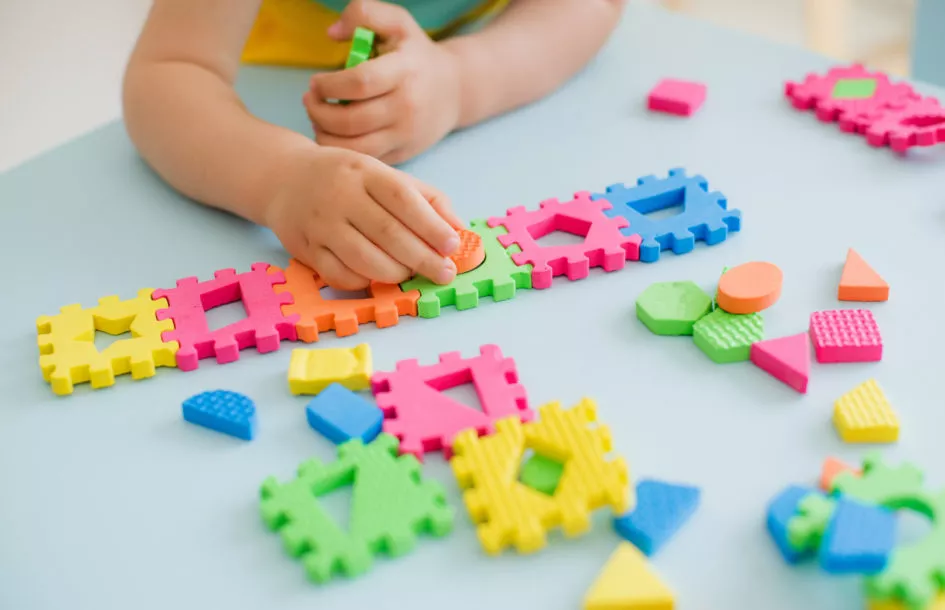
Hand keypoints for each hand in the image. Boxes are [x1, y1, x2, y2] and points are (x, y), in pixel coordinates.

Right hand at [265, 144, 462, 289]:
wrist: (286, 178)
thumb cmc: (349, 179)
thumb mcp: (386, 175)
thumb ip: (426, 200)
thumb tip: (459, 230)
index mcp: (366, 172)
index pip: (403, 199)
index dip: (431, 226)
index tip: (452, 246)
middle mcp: (340, 195)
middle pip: (387, 233)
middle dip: (422, 258)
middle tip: (444, 273)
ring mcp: (320, 224)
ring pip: (363, 258)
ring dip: (395, 273)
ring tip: (412, 273)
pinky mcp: (304, 248)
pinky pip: (339, 275)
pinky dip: (364, 282)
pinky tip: (379, 277)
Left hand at [302, 0, 461, 164]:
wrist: (455, 90)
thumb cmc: (416, 54)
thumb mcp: (397, 22)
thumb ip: (363, 13)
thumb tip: (332, 33)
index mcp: (405, 71)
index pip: (359, 82)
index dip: (328, 85)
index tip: (315, 82)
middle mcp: (407, 107)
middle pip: (351, 120)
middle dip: (319, 112)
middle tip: (309, 101)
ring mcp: (406, 134)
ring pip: (355, 147)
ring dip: (325, 136)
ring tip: (318, 120)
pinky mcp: (403, 154)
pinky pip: (365, 160)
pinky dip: (342, 152)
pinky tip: (335, 134)